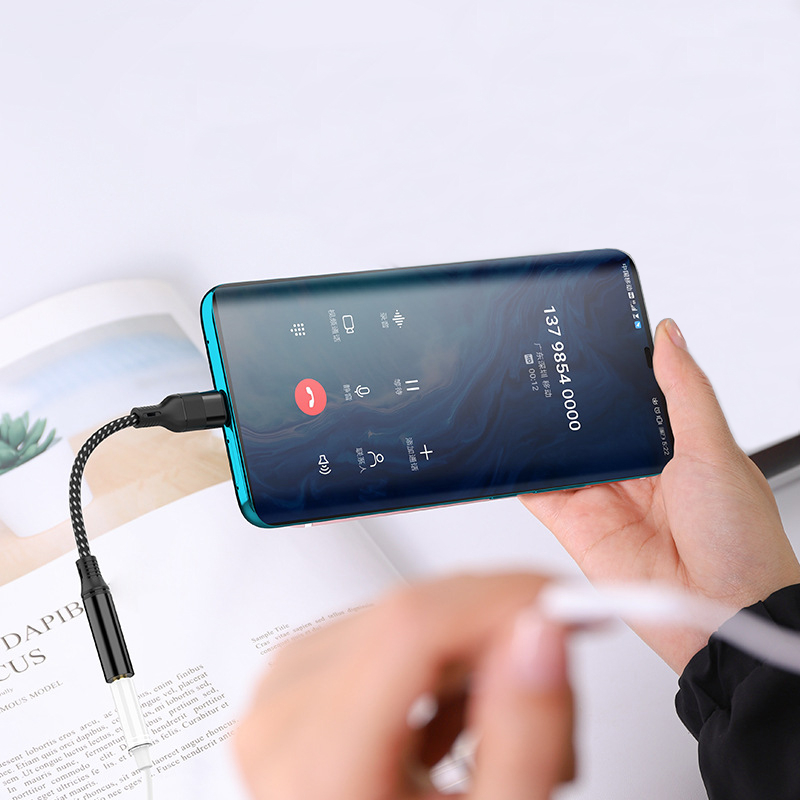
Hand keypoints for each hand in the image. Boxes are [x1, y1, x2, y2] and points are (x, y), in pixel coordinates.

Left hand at [234, 574, 573, 799]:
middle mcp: (281, 715)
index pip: (412, 626)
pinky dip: (431, 665)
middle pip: (410, 615)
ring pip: (401, 617)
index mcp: (318, 763)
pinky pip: (379, 635)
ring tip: (491, 739)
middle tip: (549, 691)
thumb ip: (525, 736)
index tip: (566, 608)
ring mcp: (280, 694)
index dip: (502, 600)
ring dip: (468, 655)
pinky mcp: (294, 682)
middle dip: (499, 634)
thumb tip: (541, 634)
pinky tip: (446, 730)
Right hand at [520, 318, 799, 672]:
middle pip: (588, 423)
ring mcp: (601, 497)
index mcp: (671, 447)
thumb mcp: (715, 449)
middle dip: (567, 398)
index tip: (588, 339)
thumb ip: (685, 391)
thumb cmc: (740, 542)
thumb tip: (668, 336)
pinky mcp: (574, 525)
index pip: (630, 397)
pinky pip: (537, 492)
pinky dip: (520, 473)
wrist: (721, 616)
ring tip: (522, 396)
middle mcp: (633, 472)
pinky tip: (510, 450)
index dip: (610, 370)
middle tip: (546, 364)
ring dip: (541, 430)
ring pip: (560, 453)